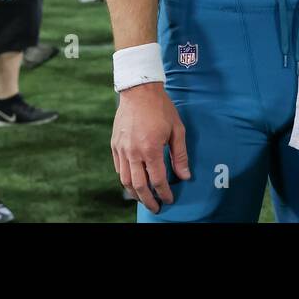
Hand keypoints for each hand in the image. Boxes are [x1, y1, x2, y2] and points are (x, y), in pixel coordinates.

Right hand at [113, 82, 190, 213]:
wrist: (139, 90)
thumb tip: (184, 176)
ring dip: (134, 193)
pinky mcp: (114, 145)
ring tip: (143, 198)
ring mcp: (122, 149)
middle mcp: (133, 152)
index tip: (169, 199)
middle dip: (148, 200)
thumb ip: (180, 155)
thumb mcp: (177, 130)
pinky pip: (118, 168)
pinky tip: (132, 182)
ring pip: (125, 180)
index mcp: (150, 149)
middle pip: (139, 185)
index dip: (164, 193)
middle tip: (155, 207)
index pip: (157, 180)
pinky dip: (125, 178)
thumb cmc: (161, 108)